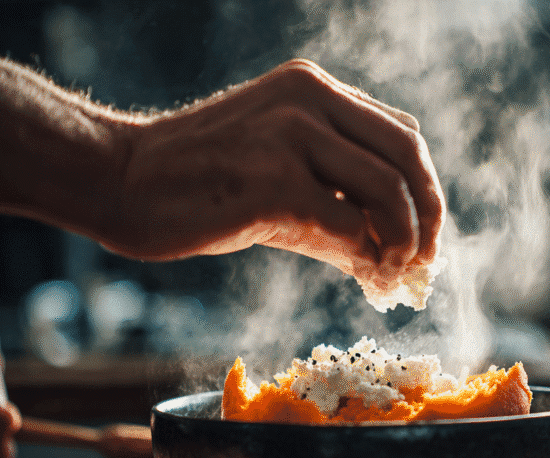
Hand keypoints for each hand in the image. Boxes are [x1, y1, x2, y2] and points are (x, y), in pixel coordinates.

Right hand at [101, 59, 444, 283]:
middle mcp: (310, 99)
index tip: (427, 234)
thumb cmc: (200, 185)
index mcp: (314, 90)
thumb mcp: (279, 177)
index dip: (426, 188)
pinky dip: (365, 256)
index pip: (401, 135)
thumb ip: (339, 205)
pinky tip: (358, 274)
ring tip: (389, 272)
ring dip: (404, 241)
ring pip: (390, 190)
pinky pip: (349, 224)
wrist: (119, 181)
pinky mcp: (273, 181)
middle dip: (430, 216)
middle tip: (423, 262)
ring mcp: (292, 135)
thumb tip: (397, 260)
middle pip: (408, 156)